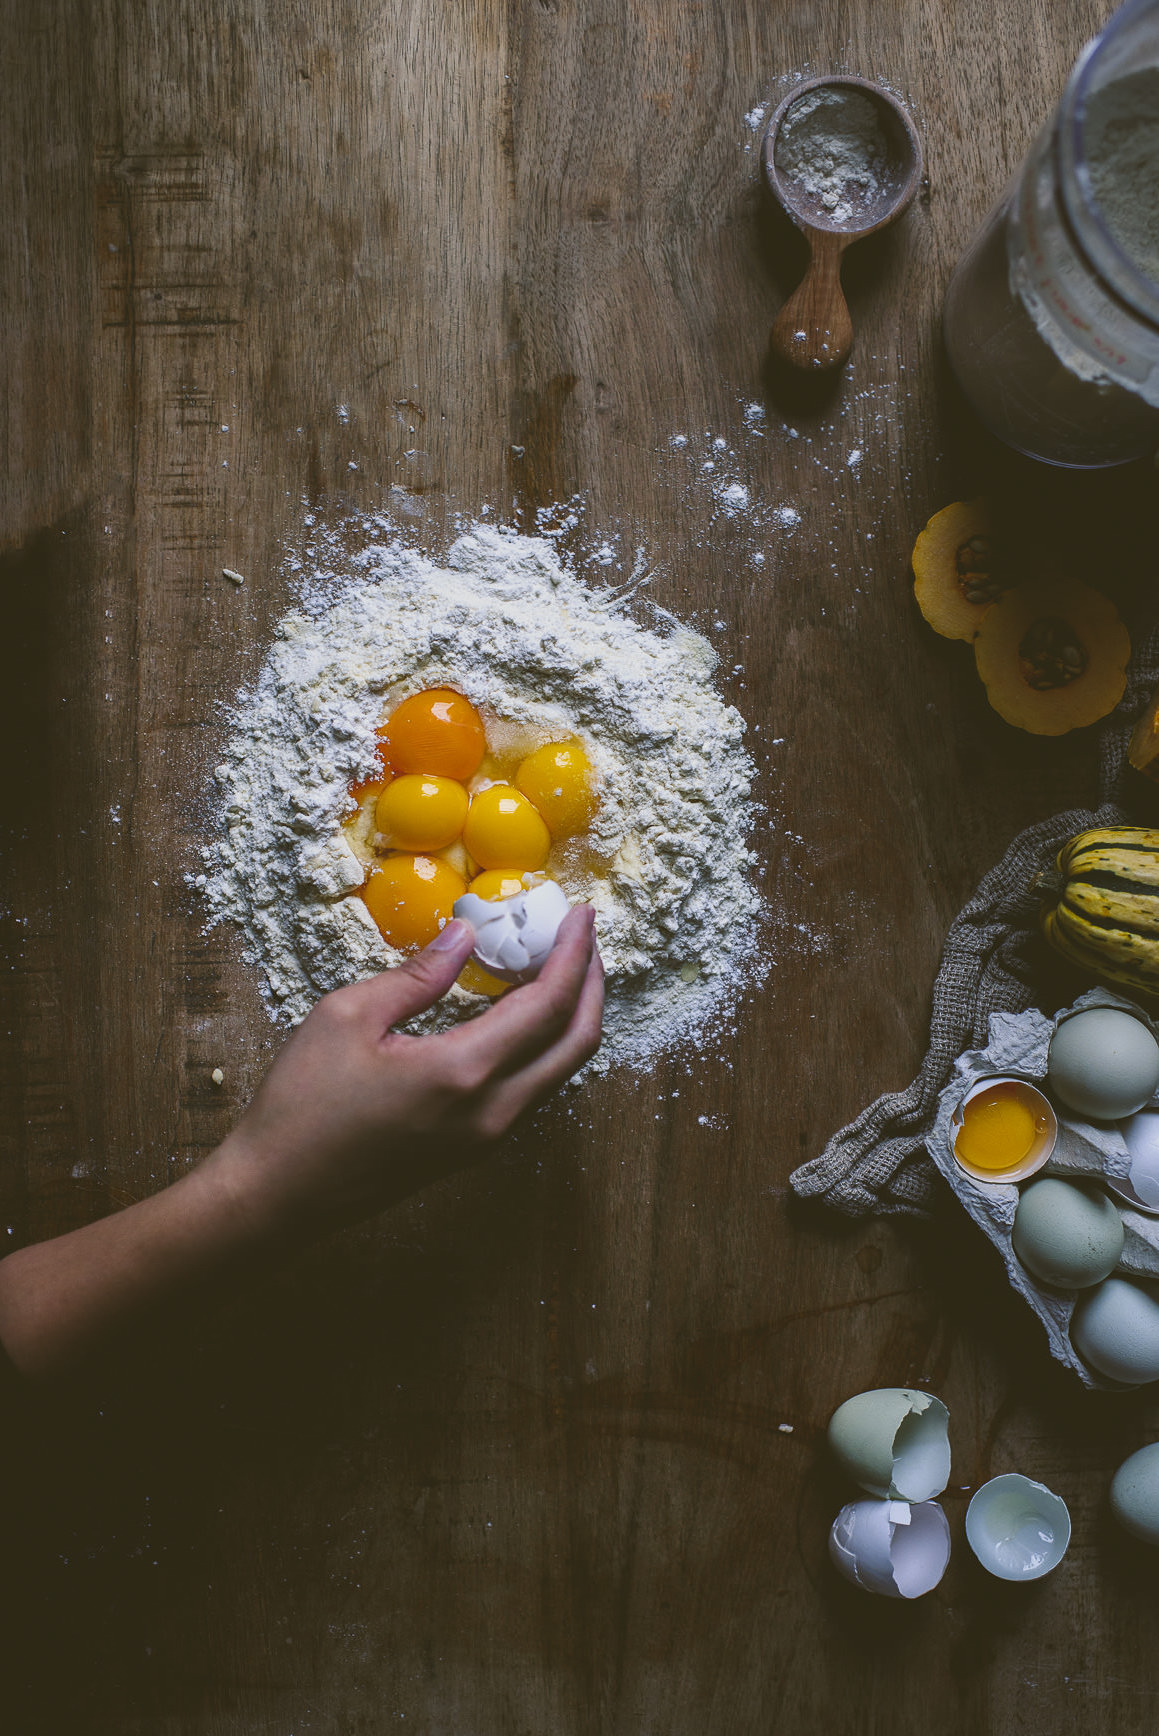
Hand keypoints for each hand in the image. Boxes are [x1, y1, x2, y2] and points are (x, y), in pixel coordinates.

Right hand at [209, 906, 603, 1241]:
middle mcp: (491, 1112)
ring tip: (559, 969)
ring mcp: (487, 1139)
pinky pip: (533, 1091)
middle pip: (577, 1043)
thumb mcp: (348, 1016)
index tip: (581, 913)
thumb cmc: (302, 1105)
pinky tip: (521, 1015)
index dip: (574, 953)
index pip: (549, 1004)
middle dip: (592, 983)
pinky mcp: (474, 1151)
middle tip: (583, 938)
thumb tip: (467, 935)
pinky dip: (545, 1046)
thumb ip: (419, 975)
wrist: (278, 1194)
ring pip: (561, 1072)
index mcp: (463, 1072)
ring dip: (572, 1017)